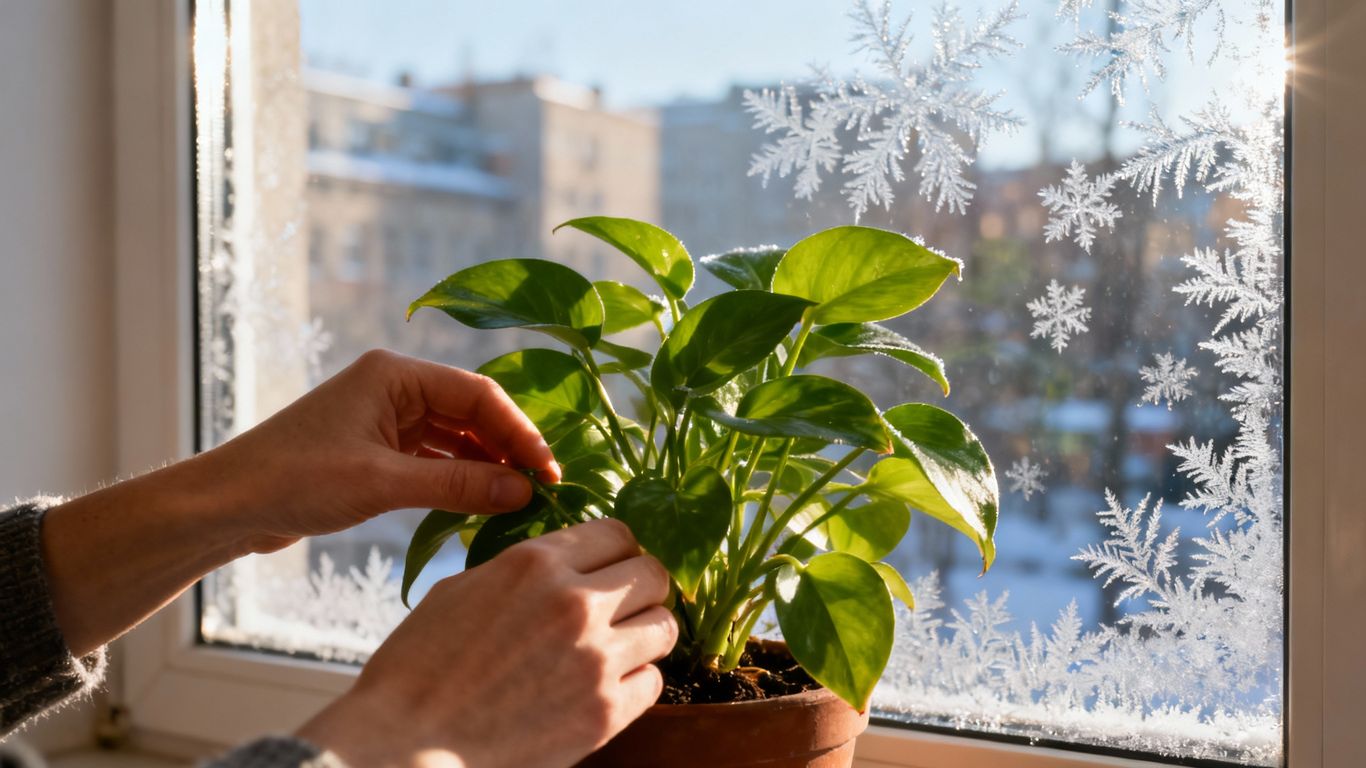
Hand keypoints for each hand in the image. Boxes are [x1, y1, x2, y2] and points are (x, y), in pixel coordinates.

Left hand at [187, 349, 560, 553]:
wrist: (226, 505)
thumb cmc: (293, 480)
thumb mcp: (381, 484)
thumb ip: (456, 486)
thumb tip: (522, 492)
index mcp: (394, 374)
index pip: (478, 394)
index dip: (519, 432)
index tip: (547, 471)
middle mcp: (394, 388)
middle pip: (472, 413)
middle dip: (507, 449)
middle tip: (544, 489)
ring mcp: (385, 419)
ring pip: (455, 438)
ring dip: (486, 467)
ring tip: (520, 500)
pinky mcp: (376, 450)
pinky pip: (434, 460)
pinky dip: (459, 480)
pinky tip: (482, 503)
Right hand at [297, 519, 678, 767]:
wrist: (406, 744)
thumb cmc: (419, 668)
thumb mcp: (462, 590)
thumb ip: (523, 571)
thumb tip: (563, 564)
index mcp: (536, 564)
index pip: (617, 533)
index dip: (617, 550)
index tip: (611, 567)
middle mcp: (575, 603)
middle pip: (653, 575)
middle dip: (642, 587)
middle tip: (624, 606)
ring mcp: (596, 659)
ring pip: (664, 626)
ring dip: (646, 633)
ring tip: (621, 646)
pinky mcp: (605, 712)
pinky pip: (653, 682)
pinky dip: (636, 682)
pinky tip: (607, 686)